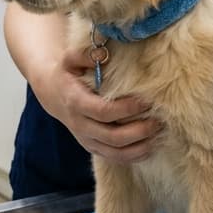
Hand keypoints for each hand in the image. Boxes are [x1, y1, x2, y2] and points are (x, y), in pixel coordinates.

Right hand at [32, 47, 160, 163]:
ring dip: (140, 147)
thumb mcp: (70, 59)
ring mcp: (87, 139)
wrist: (53, 94)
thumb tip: (104, 54)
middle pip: (113, 136)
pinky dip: (135, 156)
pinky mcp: (93, 148)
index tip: (146, 101)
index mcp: (75, 102)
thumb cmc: (67, 73)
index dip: (126, 109)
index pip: (104, 111)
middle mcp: (80, 125)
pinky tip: (151, 146)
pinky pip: (115, 158)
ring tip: (159, 134)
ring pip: (116, 152)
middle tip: (159, 121)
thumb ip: (86, 55)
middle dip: (139, 131)